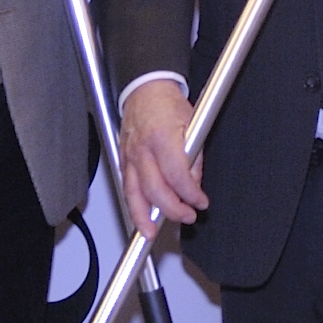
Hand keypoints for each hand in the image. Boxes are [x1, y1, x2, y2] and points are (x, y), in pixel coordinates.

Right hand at [120, 79, 206, 227]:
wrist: (145, 89)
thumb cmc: (168, 104)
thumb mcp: (194, 125)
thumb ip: (194, 158)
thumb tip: (194, 184)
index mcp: (163, 138)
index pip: (178, 176)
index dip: (191, 195)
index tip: (200, 202)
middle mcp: (142, 149)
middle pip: (155, 190)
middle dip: (172, 209)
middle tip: (187, 216)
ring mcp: (129, 155)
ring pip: (133, 193)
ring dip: (142, 216)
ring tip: (150, 233)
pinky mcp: (122, 159)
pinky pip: (126, 186)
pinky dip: (133, 202)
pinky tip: (141, 215)